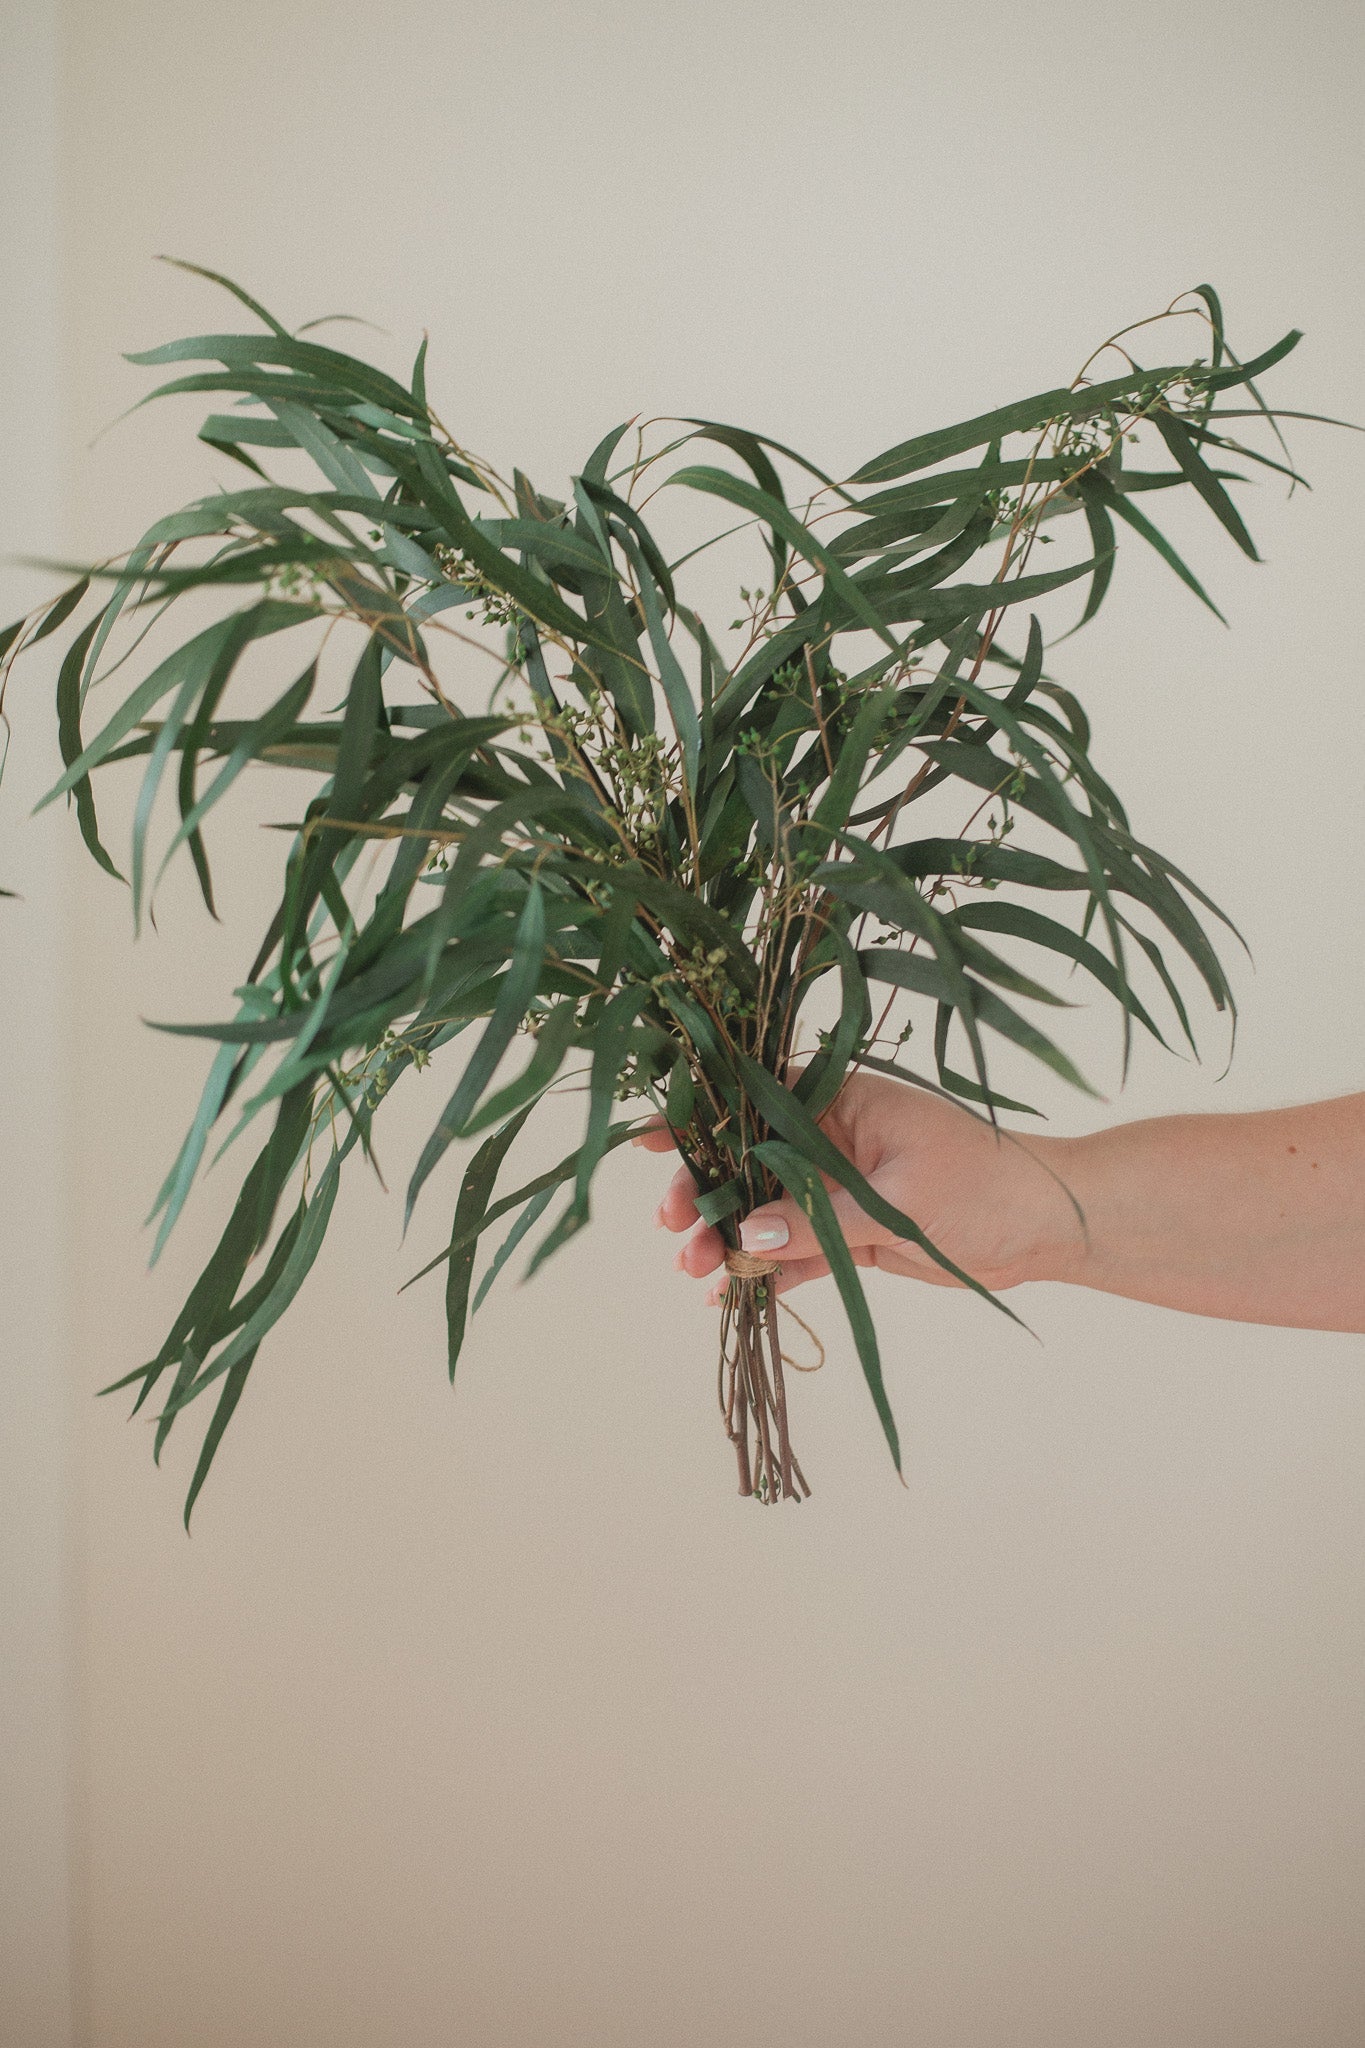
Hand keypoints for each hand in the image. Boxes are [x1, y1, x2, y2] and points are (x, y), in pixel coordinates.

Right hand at [636, 1071, 1079, 1304]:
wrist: (1047, 1224)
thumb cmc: (986, 1182)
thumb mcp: (898, 1198)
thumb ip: (819, 1216)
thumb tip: (745, 1232)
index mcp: (839, 1100)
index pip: (752, 1098)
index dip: (697, 1118)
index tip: (646, 1139)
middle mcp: (828, 1138)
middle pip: (744, 1160)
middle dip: (701, 1192)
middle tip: (675, 1230)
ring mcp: (836, 1186)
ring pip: (761, 1209)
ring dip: (725, 1237)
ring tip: (695, 1272)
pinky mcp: (850, 1232)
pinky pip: (793, 1249)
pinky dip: (763, 1270)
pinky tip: (728, 1295)